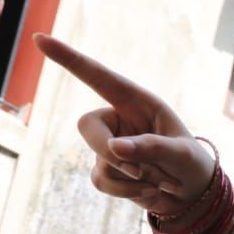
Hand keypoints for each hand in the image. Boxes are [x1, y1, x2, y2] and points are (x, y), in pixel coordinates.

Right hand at [34, 33, 213, 215]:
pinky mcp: (106, 170)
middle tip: (141, 171)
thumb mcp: (181, 153)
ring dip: (134, 177)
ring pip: (100, 160)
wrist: (193, 194)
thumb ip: (152, 147)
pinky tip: (153, 191)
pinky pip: (102, 182)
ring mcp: (108, 145)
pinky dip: (129, 192)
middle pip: (87, 126)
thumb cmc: (191, 164)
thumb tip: (115, 148)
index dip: (69, 59)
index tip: (40, 38)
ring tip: (163, 180)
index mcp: (137, 102)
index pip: (98, 77)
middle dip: (110, 151)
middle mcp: (118, 119)